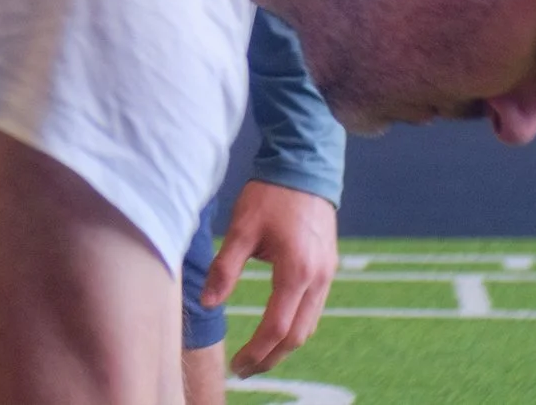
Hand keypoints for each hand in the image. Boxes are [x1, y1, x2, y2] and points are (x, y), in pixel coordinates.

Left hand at [199, 181, 336, 377]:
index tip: (237, 365)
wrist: (304, 166)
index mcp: (296, 271)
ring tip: (259, 355)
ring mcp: (328, 274)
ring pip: (309, 324)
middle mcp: (318, 278)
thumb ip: (225, 268)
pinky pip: (315, 308)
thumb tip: (207, 303)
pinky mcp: (328, 267)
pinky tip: (278, 327)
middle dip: (272, 358)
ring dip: (285, 345)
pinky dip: (296, 325)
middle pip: (298, 335)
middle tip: (246, 369)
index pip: (277, 327)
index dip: (257, 351)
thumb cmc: (270, 195)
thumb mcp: (241, 228)